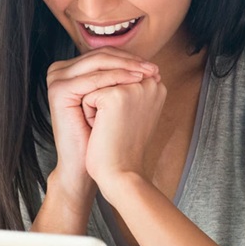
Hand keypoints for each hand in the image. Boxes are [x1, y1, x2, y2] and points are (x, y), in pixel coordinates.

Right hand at [46, 48, 158, 205]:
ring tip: (148, 73)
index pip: (102, 55)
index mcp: (68, 70)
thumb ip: (121, 77)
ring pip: (98, 63)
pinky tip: (136, 81)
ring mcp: (55, 79)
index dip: (129, 58)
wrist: (93, 163)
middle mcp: (58, 71)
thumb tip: (151, 64)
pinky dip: (117, 77)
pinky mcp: (59, 91)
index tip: (154, 66)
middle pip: (100, 56)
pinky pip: (94, 79)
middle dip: (130, 60)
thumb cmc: (105, 134)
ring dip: (127, 66)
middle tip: (153, 68)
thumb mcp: (113, 100)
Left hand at [81, 70, 166, 192]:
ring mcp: (133, 87)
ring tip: (108, 127)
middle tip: (114, 128)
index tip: (120, 124)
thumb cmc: (123, 148)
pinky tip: (102, 130)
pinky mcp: (115, 95)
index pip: (119, 75)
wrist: (120, 174)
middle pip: (106, 76)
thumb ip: (127, 89)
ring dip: (95, 107)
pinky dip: (88, 114)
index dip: (109, 98)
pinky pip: (87, 96)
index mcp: (157, 86)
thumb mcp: (131, 112)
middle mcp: (150, 83)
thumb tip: (109, 71)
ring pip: (96, 85)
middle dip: (102, 101)